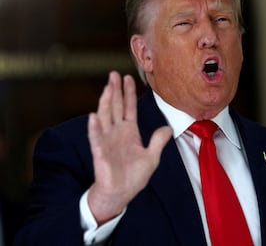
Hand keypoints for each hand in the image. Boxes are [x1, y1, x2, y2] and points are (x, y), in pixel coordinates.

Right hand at [87, 71, 171, 223]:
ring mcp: (107, 140)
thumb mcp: (151, 158)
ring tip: (107, 87)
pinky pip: (97, 138)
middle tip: (114, 74)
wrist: (121, 193)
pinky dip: (95, 128)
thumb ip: (158, 142)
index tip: (128, 78)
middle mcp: (117, 132)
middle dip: (115, 90)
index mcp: (129, 131)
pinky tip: (94, 116)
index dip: (129, 93)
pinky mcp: (100, 152)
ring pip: (105, 117)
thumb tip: (168, 128)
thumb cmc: (134, 177)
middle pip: (115, 107)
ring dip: (105, 102)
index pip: (129, 107)